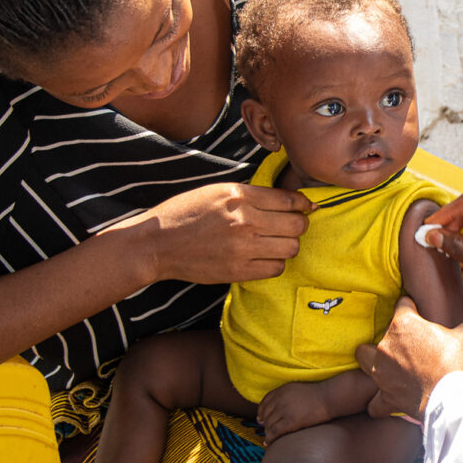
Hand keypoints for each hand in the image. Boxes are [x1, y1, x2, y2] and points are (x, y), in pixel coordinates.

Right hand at [107, 182, 313, 284]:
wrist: (157, 243)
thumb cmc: (186, 213)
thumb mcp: (217, 191)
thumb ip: (252, 194)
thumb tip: (289, 200)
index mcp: (240, 196)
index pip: (289, 200)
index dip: (303, 204)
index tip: (306, 207)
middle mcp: (245, 221)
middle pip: (297, 225)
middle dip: (298, 224)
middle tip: (289, 225)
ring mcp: (242, 248)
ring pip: (291, 248)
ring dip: (288, 245)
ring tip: (275, 242)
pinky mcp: (238, 271)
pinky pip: (276, 268)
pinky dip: (275, 263)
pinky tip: (263, 257)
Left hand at [356, 296, 462, 419]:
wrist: (451, 397)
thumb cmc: (457, 361)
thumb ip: (459, 327)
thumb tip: (462, 330)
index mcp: (403, 323)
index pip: (403, 304)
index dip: (413, 307)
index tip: (420, 312)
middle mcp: (386, 344)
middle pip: (382, 332)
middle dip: (395, 335)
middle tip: (412, 343)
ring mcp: (381, 371)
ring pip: (364, 358)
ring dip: (375, 359)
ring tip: (389, 364)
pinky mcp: (385, 397)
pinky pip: (375, 402)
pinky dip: (380, 402)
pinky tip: (389, 399)